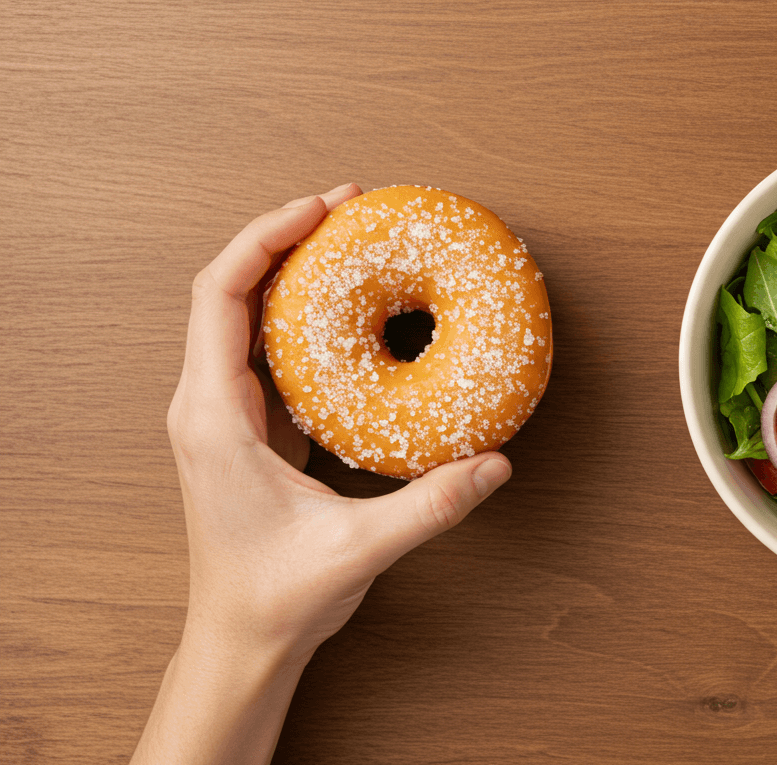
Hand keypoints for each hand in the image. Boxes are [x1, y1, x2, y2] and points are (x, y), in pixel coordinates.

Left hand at [134, 186, 511, 763]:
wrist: (240, 642)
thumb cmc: (275, 599)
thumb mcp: (357, 551)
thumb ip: (430, 507)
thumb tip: (495, 464)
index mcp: (214, 418)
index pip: (221, 295)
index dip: (268, 237)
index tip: (323, 207)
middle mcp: (208, 405)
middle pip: (231, 288)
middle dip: (286, 236)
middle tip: (351, 206)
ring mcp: (225, 415)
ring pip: (244, 314)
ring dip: (292, 270)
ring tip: (351, 239)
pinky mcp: (249, 429)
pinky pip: (265, 349)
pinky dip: (302, 314)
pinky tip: (348, 307)